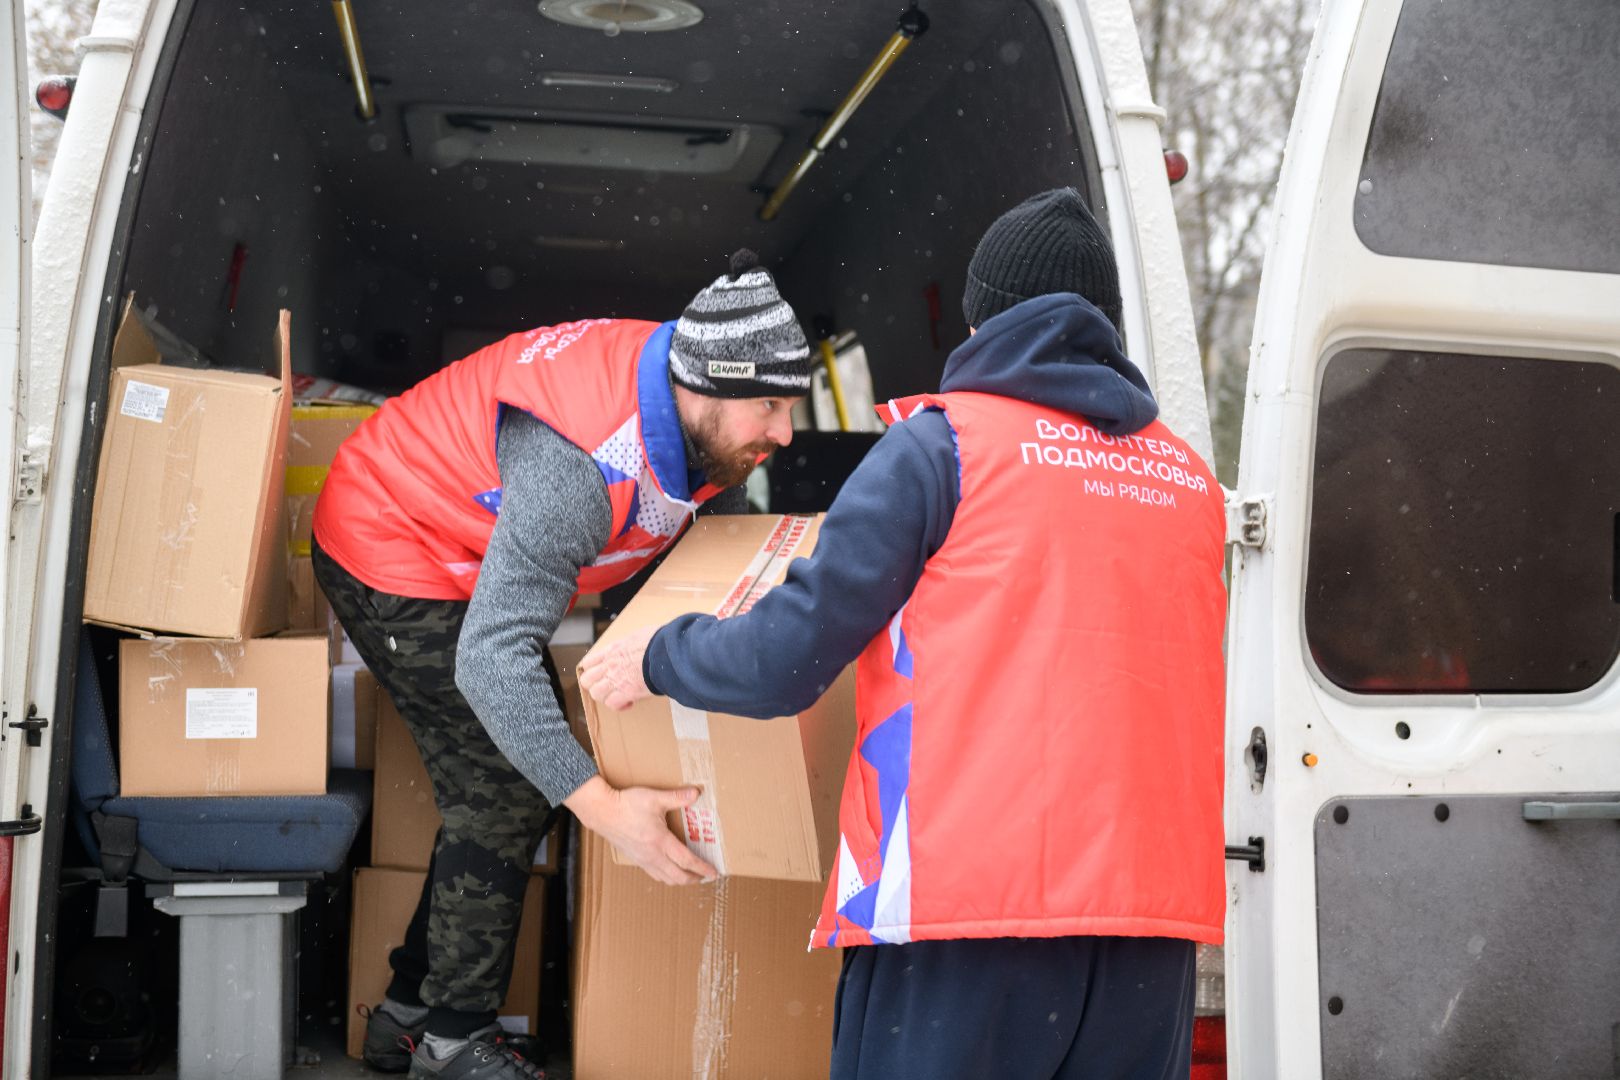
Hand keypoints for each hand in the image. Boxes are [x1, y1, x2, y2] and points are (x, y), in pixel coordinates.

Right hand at [564, 776, 717, 884]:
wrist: (601, 812)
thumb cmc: (626, 804)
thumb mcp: (654, 798)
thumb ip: (677, 797)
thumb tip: (696, 793)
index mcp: (660, 841)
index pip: (687, 861)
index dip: (702, 868)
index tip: (714, 873)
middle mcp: (652, 855)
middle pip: (678, 876)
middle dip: (694, 879)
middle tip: (705, 876)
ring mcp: (643, 859)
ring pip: (665, 878)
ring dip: (680, 880)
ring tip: (690, 876)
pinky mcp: (635, 859)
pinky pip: (654, 874)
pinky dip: (666, 876)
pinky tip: (669, 869)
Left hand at [577, 626, 656, 710]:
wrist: (665, 652)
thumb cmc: (658, 641)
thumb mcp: (639, 635)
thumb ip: (632, 643)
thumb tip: (639, 643)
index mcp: (613, 650)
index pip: (588, 662)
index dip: (592, 671)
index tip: (601, 674)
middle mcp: (610, 665)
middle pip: (587, 680)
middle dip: (595, 685)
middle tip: (608, 687)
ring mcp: (616, 679)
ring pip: (596, 694)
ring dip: (606, 697)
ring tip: (618, 696)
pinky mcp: (626, 692)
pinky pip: (612, 704)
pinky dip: (620, 706)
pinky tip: (630, 702)